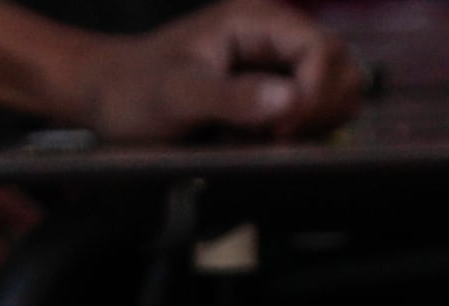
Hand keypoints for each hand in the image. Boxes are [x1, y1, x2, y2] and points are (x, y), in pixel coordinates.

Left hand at [68, 0, 370, 142]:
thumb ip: (230, 97)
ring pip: (332, 93)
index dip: (315, 92)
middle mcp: (277, 36)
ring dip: (308, 123)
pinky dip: (293, 132)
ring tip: (258, 139)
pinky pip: (308, 113)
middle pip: (341, 69)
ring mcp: (277, 63)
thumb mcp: (174, 96)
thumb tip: (289, 99)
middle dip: (317, 108)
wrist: (107, 96)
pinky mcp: (271, 90)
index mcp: (259, 20)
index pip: (324, 49)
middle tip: (272, 139)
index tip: (283, 128)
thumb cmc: (132, 91)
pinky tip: (255, 140)